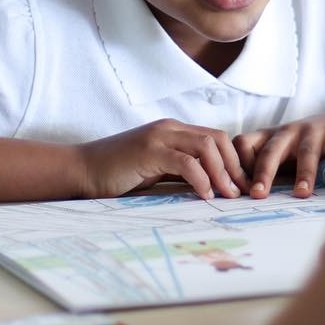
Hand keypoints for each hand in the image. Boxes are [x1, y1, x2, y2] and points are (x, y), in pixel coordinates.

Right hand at [75, 119, 249, 199]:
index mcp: (174, 131)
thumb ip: (180, 171)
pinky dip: (200, 178)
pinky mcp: (149, 151)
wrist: (82, 170)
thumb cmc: (117, 174)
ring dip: (222, 173)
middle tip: (241, 192)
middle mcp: (170, 128)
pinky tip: (205, 195)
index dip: (234, 161)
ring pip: (206, 146)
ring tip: (228, 196)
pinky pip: (185, 161)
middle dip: (234, 166)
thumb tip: (212, 188)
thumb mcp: (156, 169)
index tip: (242, 186)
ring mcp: (159, 137)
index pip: (216, 138)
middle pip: (217, 139)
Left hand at [233, 108, 324, 198]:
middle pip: (272, 151)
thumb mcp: (277, 152)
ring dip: (304, 173)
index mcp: (269, 138)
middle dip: (264, 173)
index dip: (237, 165)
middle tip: (257, 195)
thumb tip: (239, 200)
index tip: (238, 191)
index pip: (243, 144)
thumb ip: (261, 170)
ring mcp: (313, 131)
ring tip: (301, 193)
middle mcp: (288, 132)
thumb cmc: (300, 145)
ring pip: (306, 151)